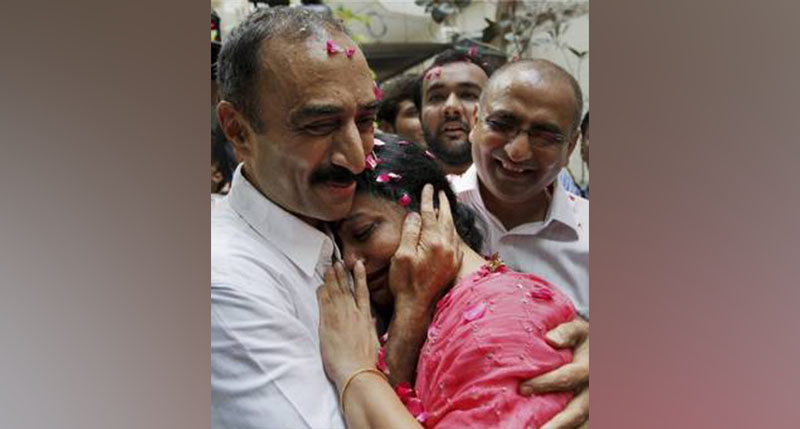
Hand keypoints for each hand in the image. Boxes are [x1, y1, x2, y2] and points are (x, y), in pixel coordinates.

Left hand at [317, 261, 378, 388]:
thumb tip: (372, 321)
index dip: (360, 276)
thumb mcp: (373, 342)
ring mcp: (340, 316)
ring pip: (335, 291)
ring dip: (332, 278)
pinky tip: (320, 285)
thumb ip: (371, 328)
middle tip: (339, 261)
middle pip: (347, 287)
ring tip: (330, 267)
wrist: (356, 371)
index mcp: (365, 317)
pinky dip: (322, 292)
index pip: (362, 291)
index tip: (358, 265)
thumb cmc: (365, 361)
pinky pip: (324, 302)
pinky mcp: (328, 323)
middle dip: (342, 273)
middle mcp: (353, 313)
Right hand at [388, 184, 461, 315]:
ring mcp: (452, 257)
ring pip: (453, 229)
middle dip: (442, 203)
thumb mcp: (401, 255)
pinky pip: (455, 241)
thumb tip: (415, 214)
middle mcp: (447, 248)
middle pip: (446, 218)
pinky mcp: (453, 265)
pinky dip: (452, 230)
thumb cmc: (405, 283)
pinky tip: (449, 228)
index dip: (428, 199)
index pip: (430, 214)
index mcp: (434, 243)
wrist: (417, 308)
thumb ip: (410, 232)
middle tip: (441, 191)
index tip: (428, 187)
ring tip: (446, 205)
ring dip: (449, 215)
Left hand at [520, 318, 588, 428]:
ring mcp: (595, 404)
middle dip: (555, 422)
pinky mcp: (593, 414)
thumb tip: (550, 339)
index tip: (522, 388)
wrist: (602, 348)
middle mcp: (595, 389)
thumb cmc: (582, 339)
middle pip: (577, 410)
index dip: (544, 383)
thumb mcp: (577, 329)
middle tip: (534, 428)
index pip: (567, 378)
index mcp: (589, 367)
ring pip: (581, 423)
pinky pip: (583, 426)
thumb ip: (565, 332)